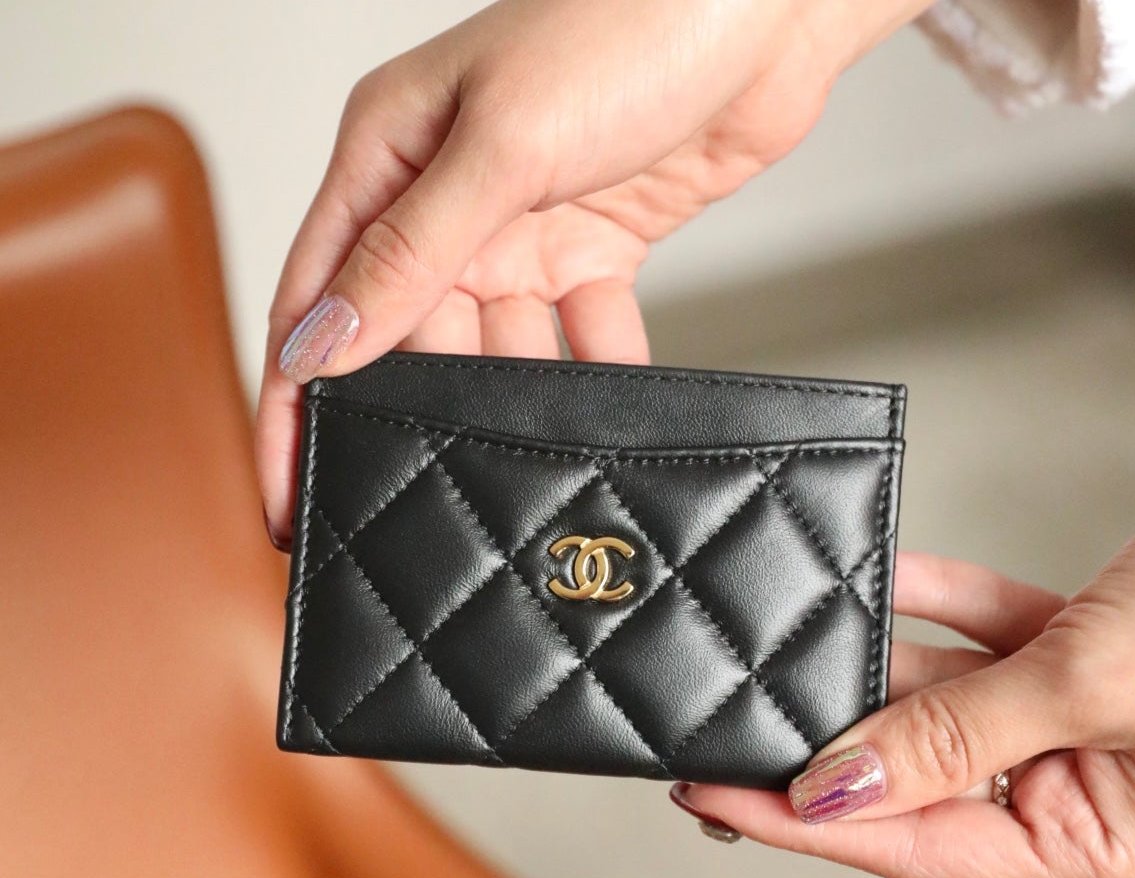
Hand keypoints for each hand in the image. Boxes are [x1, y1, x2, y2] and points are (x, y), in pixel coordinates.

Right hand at [255, 0, 930, 544]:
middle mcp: (446, 197)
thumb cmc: (628, 23)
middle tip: (439, 475)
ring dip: (522, 387)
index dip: (295, 401)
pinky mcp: (595, 248)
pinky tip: (611, 392)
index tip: (287, 491)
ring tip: (539, 431)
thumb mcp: (501, 145)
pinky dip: (598, 364)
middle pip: (407, 336)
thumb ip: (413, 251)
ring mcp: (523, 226)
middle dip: (425, 400)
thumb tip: (324, 345)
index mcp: (387, 156)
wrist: (766, 8)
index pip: (317, 299)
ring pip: (498, 345)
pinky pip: (581, 333)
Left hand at [676, 404, 1134, 877]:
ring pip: (950, 705)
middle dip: (834, 751)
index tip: (719, 803)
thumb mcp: (1086, 681)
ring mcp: (1088, 720)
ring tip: (790, 655)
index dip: (814, 825)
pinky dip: (942, 605)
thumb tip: (837, 787)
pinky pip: (990, 636)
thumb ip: (952, 735)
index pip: (925, 850)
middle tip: (729, 735)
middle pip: (927, 783)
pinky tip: (885, 580)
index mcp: (1108, 841)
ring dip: (881, 671)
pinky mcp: (1088, 650)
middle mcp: (1092, 792)